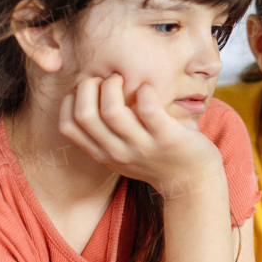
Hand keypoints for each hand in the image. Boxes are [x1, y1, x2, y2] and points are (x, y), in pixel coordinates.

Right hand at [58, 74, 220, 196]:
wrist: (192, 182)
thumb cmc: (157, 159)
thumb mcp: (123, 154)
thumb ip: (107, 134)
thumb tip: (90, 94)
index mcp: (102, 154)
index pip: (68, 126)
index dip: (70, 100)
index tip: (87, 88)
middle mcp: (117, 152)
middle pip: (85, 115)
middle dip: (88, 87)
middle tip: (106, 78)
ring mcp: (142, 146)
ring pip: (112, 111)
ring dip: (113, 86)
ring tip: (123, 78)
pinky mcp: (167, 138)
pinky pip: (148, 109)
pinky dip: (144, 91)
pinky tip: (147, 88)